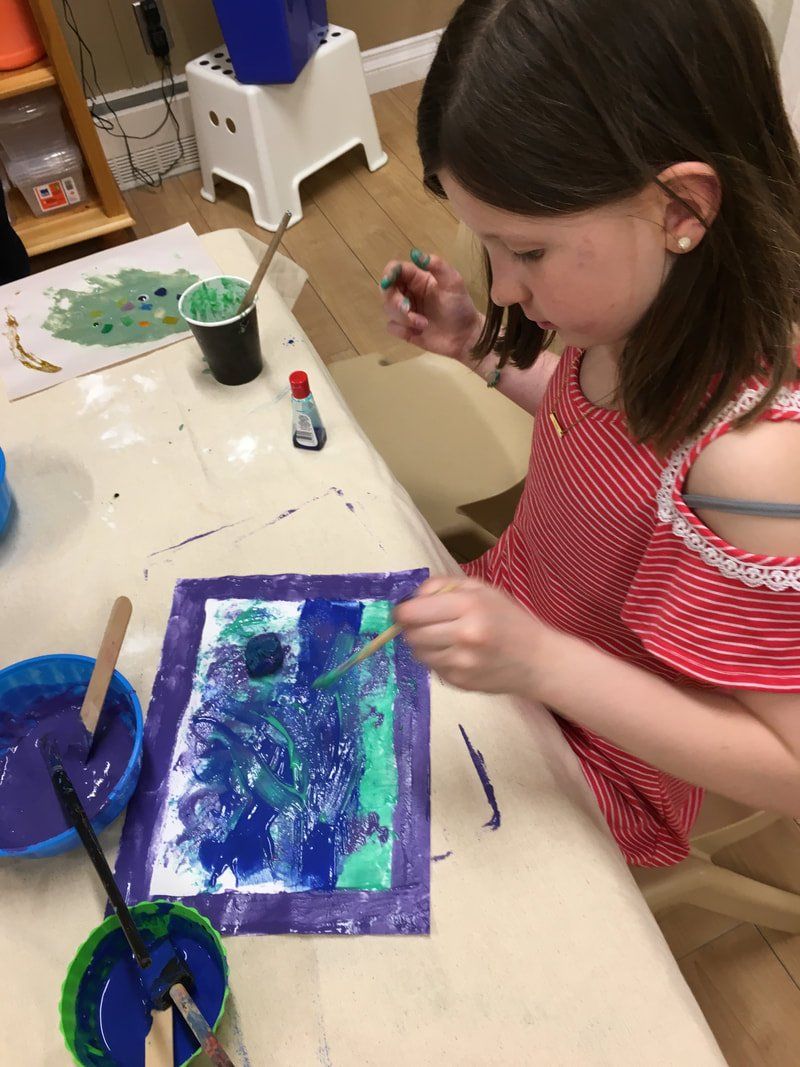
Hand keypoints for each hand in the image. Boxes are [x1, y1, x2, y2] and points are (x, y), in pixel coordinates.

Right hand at [379, 250, 483, 361]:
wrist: (466, 336)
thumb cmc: (461, 306)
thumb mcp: (453, 282)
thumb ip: (437, 265)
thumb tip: (415, 253)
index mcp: (417, 278)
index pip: (395, 269)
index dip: (389, 274)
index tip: (389, 282)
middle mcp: (408, 292)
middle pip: (386, 290)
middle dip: (394, 300)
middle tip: (407, 308)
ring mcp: (405, 312)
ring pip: (388, 309)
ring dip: (403, 317)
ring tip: (424, 324)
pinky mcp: (404, 329)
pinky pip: (392, 327)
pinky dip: (402, 330)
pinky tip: (419, 332)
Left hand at [394, 577, 554, 695]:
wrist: (538, 660)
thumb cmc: (509, 619)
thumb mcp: (482, 589)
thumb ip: (444, 586)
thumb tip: (411, 598)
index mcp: (469, 606)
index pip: (413, 612)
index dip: (402, 611)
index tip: (403, 611)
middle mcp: (464, 635)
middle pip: (412, 634)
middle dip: (410, 628)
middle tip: (422, 623)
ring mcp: (461, 663)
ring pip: (418, 653)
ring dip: (422, 644)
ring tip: (441, 637)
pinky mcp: (460, 682)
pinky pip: (432, 668)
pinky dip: (436, 659)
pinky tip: (455, 653)